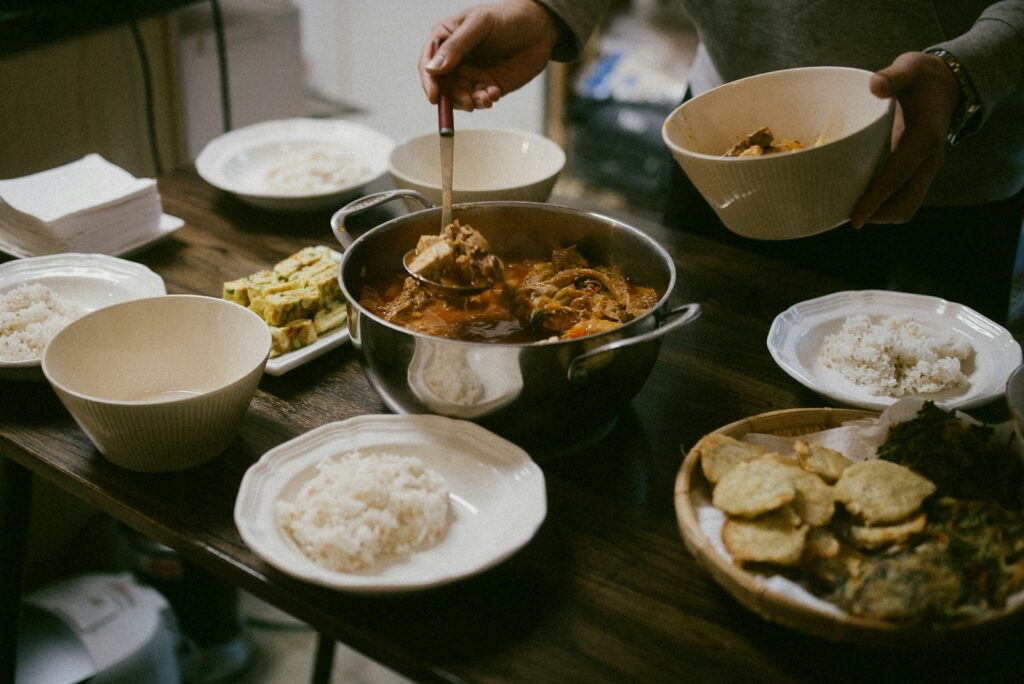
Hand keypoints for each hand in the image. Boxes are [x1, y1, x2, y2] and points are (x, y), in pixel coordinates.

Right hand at [419, 0, 560, 110]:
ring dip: (470, 101)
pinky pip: (478, 100)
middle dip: (453, 97)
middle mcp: (455, 58)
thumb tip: (433, 70)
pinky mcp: (486, 85)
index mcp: (446, 38)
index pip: (428, 63)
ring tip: (487, 97)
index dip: (429, 81)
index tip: (434, 97)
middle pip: (442, 85)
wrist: (541, 28)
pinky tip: (495, 93)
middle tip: (469, 102)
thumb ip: (456, 46)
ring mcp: (471, 73)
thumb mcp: (480, 24)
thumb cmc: (508, 17)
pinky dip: (484, 101)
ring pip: (459, 96)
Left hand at [850, 51, 960, 227]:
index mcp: (924, 137)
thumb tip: (875, 85)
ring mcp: (927, 167)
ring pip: (907, 205)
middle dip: (876, 214)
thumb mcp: (909, 68)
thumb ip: (893, 76)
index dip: (875, 199)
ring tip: (849, 210)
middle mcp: (929, 158)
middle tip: (843, 214)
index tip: (854, 218)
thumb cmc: (922, 76)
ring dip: (881, 213)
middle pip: (905, 203)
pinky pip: (905, 197)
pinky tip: (861, 197)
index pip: (897, 176)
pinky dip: (885, 203)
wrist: (948, 83)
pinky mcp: (921, 171)